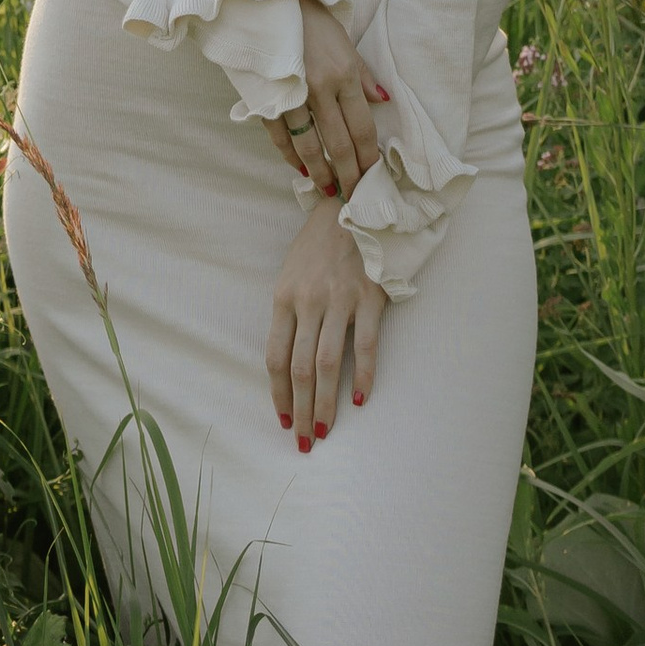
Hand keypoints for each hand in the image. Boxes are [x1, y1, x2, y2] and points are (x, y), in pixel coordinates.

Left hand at [266, 198, 385, 445]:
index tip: (284, 419)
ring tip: (325, 431)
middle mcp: (308, 300)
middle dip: (301, 410)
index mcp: (284, 296)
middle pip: (299, 368)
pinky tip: (360, 400)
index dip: (278, 394)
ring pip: (327, 363)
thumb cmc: (319, 244)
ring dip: (325, 403)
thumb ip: (289, 314)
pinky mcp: (370, 296)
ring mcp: (339, 299)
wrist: (354, 203)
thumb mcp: (293, 273)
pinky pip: (366, 346)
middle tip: (304, 441)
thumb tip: (286, 365)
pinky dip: (363, 376)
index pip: (274, 357)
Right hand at [268, 0, 388, 199]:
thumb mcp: (343, 40)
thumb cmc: (309, 18)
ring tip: (329, 188)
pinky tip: (299, 167)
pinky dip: (290, 155)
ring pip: (309, 146)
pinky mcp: (267, 97)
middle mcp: (321, 87)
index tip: (373, 175)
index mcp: (344, 72)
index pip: (362, 126)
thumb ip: (362, 74)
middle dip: (349, 174)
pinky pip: (280, 135)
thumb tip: (383, 100)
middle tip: (354, 196)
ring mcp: (292, 94)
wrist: (264, 1)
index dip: (368, 156)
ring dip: (320, 171)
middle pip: (339, 142)